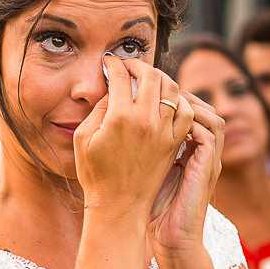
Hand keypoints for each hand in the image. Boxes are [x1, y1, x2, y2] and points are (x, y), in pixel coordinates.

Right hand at [75, 55, 193, 222]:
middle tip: (129, 66)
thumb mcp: (83, 139)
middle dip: (138, 65)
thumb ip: (97, 110)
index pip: (120, 76)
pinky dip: (180, 99)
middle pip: (150, 75)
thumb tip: (110, 91)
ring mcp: (164, 131)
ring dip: (160, 77)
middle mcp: (145, 120)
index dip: (113, 64)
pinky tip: (167, 100)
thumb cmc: (95, 175)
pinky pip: (186, 111)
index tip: (110, 62)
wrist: (119, 206)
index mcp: (119, 117)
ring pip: (171, 88)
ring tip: (149, 78)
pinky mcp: (174, 142)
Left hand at [148, 92, 224, 258]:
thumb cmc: (152, 209)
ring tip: (161, 99)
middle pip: (201, 108)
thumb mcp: (146, 170)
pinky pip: (209, 133)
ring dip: (188, 104)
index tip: (143, 90)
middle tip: (153, 86)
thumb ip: (143, 148)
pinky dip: (192, 121)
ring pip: (210, 115)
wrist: (171, 239)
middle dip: (179, 94)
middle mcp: (201, 152)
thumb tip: (118, 124)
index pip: (185, 114)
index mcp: (187, 151)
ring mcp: (208, 159)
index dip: (168, 99)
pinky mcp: (208, 167)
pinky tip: (167, 120)